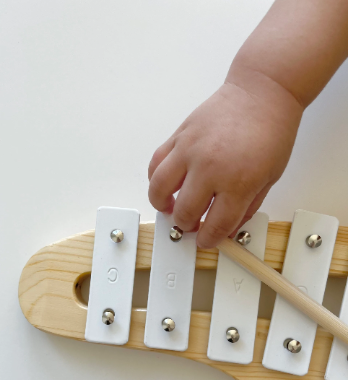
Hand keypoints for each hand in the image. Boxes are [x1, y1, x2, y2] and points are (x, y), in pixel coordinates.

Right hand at [148, 80, 302, 247]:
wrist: (262, 92)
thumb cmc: (271, 131)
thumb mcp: (270, 178)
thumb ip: (246, 207)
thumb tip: (228, 228)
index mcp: (238, 182)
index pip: (215, 226)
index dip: (209, 239)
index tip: (206, 240)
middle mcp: (210, 168)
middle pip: (185, 213)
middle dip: (187, 226)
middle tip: (192, 224)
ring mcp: (190, 150)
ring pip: (160, 190)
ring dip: (162, 205)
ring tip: (170, 207)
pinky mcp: (179, 137)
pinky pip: (156, 164)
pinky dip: (156, 179)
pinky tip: (165, 185)